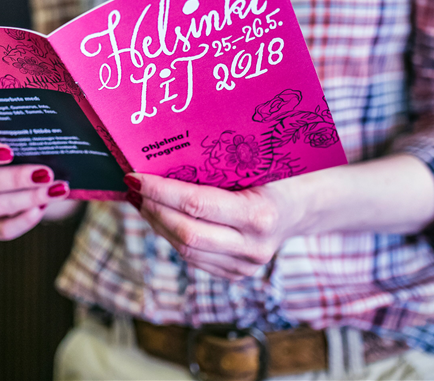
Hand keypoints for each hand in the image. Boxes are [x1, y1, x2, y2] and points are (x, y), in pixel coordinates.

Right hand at [0, 132, 76, 239]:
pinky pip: (1, 229)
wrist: (22, 168)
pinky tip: (42, 207)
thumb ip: (18, 129)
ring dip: (28, 197)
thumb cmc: (15, 144)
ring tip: (56, 188)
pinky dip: (24, 220)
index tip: (9, 152)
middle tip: (46, 172)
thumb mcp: (12, 133)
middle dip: (15, 178)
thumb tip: (44, 126)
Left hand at [124, 173, 294, 279]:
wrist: (300, 208)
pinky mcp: (235, 275)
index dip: (161, 192)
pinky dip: (171, 236)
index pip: (197, 205)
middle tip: (133, 188)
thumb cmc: (274, 177)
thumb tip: (163, 158)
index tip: (136, 177)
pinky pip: (192, 258)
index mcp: (260, 215)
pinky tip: (159, 218)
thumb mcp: (254, 166)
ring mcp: (244, 266)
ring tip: (140, 201)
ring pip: (184, 250)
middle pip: (186, 233)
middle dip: (153, 209)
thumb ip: (218, 167)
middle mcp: (252, 247)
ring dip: (157, 224)